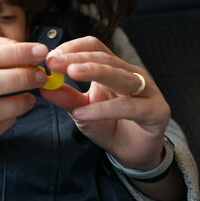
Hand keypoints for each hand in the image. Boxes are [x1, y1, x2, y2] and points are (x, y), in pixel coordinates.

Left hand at [41, 36, 169, 170]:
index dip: (73, 47)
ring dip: (94, 71)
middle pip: (104, 58)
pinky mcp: (156, 111)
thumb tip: (43, 86)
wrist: (133, 153)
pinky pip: (128, 107)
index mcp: (113, 68)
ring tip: (71, 73)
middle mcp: (132, 74)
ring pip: (119, 75)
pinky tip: (81, 113)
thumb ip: (66, 97)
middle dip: (78, 58)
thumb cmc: (109, 125)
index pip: (94, 47)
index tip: (50, 57)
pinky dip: (103, 110)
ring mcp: (147, 90)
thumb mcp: (82, 110)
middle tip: (54, 62)